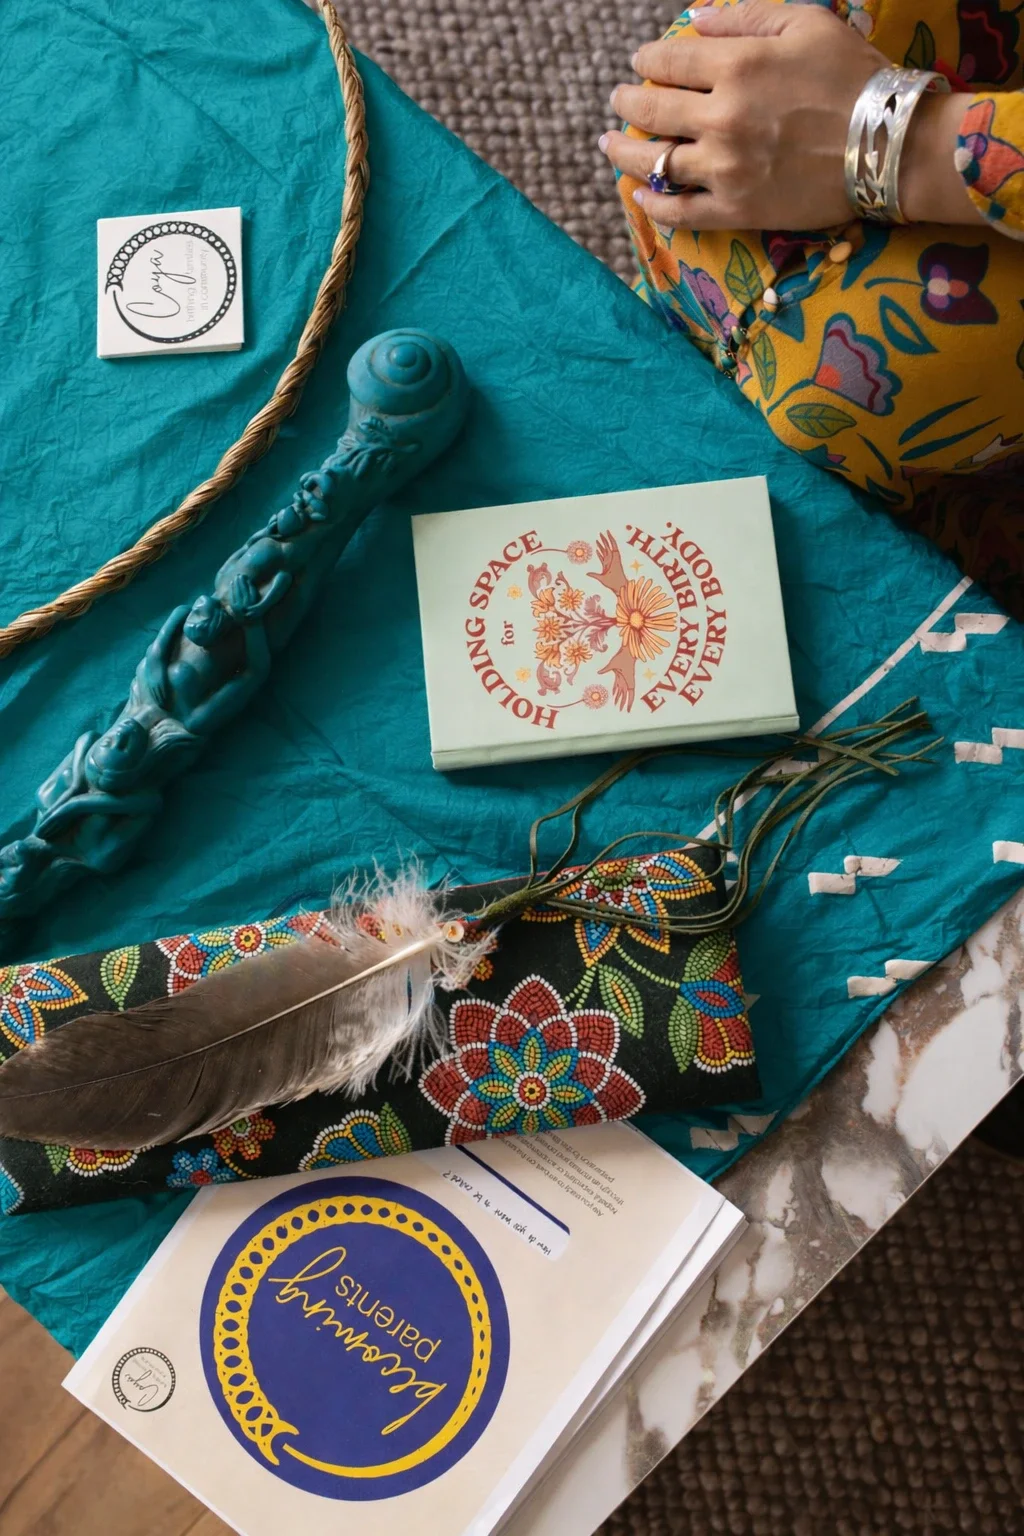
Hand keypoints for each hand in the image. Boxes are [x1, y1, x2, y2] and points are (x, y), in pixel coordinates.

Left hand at [603, 2, 891, 229]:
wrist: (889, 145)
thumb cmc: (853, 76)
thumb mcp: (806, 23)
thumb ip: (746, 17)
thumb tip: (695, 21)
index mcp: (735, 66)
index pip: (669, 61)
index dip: (647, 60)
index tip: (640, 62)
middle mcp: (721, 118)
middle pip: (652, 110)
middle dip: (628, 102)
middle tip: (618, 101)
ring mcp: (725, 169)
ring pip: (655, 163)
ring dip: (625, 153)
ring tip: (610, 146)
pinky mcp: (736, 210)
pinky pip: (680, 212)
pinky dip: (654, 205)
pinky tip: (639, 195)